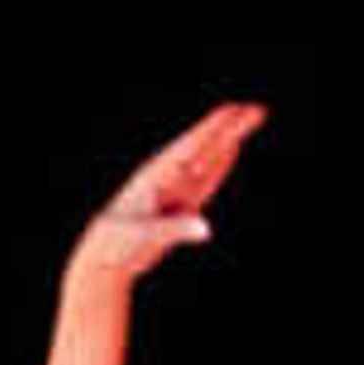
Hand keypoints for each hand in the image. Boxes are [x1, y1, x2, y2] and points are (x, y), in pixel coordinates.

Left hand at [67, 99, 266, 292]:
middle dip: (232, 127)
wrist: (104, 255)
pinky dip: (221, 164)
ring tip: (249, 119)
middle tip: (259, 109)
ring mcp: (177, 188)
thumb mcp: (144, 236)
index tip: (237, 110)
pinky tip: (231, 151)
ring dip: (230, 139)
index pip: (194, 145)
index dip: (217, 128)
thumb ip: (175, 229)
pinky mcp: (181, 204)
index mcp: (158, 174)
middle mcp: (169, 175)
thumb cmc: (117, 241)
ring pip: (210, 158)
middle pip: (207, 145)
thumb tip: (206, 228)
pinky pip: (207, 178)